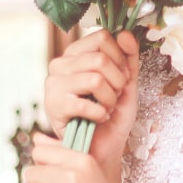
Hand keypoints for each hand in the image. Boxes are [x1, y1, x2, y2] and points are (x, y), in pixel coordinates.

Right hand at [44, 29, 139, 164]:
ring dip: (110, 99)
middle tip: (114, 97)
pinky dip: (100, 114)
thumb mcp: (127, 82)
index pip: (103, 37)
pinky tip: (98, 119)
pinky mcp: (53, 106)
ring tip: (106, 108)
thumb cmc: (112, 114)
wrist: (102, 149)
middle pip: (100, 59)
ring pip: (95, 79)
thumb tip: (126, 33)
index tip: (122, 77)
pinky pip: (86, 102)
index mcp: (76, 53)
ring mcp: (53, 84)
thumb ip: (129, 56)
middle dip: (117, 82)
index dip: (120, 58)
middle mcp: (60, 64)